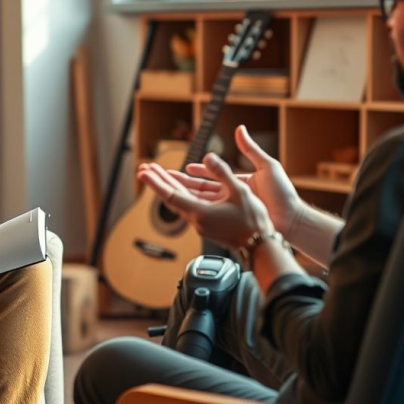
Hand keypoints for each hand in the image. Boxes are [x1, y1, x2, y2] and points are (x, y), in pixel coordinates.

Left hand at [138, 152, 273, 250]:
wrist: (260, 247)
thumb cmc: (253, 221)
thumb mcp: (239, 191)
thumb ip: (222, 172)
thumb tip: (208, 156)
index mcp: (201, 213)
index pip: (170, 195)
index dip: (155, 182)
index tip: (143, 172)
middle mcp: (196, 220)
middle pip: (171, 197)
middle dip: (157, 180)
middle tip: (145, 167)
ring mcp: (201, 224)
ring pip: (179, 202)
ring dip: (168, 186)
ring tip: (159, 173)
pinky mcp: (207, 225)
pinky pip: (188, 206)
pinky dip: (180, 194)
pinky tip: (179, 187)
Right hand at [183, 125, 308, 237]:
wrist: (291, 219)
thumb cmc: (283, 193)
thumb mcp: (267, 166)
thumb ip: (250, 149)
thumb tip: (240, 129)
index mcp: (242, 181)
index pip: (216, 174)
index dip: (200, 171)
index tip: (186, 168)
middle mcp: (234, 195)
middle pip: (205, 188)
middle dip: (186, 183)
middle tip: (170, 179)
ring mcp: (233, 209)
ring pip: (204, 201)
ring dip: (187, 196)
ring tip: (171, 192)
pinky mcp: (233, 221)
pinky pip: (211, 214)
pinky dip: (197, 210)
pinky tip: (185, 208)